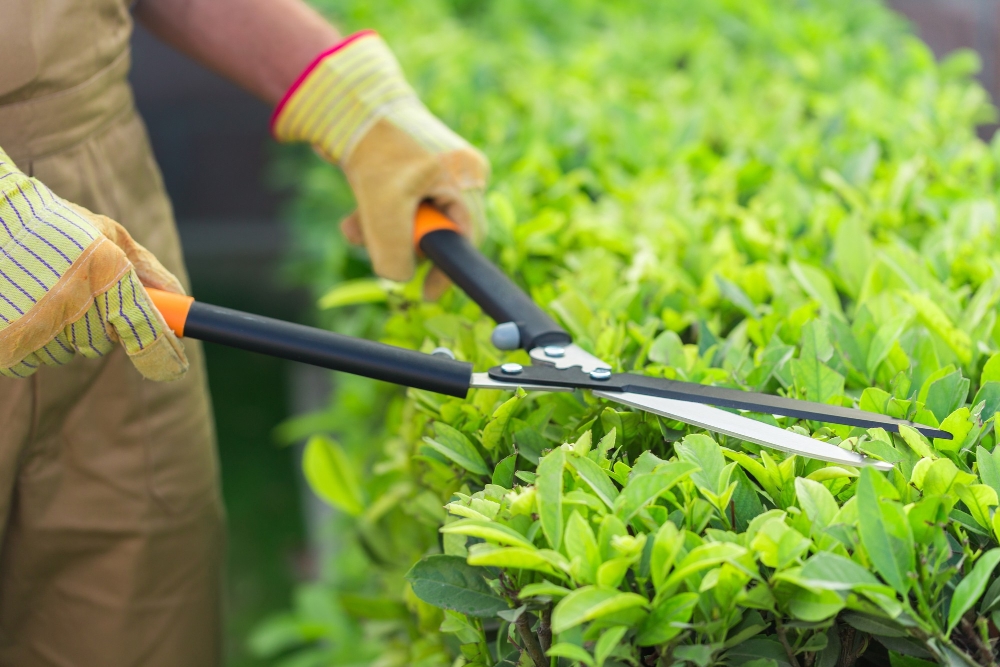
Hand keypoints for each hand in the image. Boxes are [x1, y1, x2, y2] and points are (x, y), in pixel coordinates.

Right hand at [0, 149, 187, 380]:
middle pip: (102, 344)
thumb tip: (180, 300)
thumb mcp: (107, 235)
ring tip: (40, 294)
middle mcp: (73, 303)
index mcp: (105, 273)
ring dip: (59, 334)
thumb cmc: (53, 224)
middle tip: (76, 295)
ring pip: (65, 354)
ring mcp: (35, 325)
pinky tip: (19, 309)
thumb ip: (147, 270)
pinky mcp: (4, 343)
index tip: (174, 366)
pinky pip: (29, 362)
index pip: (145, 330)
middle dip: (96, 326)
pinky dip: (28, 344)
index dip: (163, 354)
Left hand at [271, 31, 488, 296]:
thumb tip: (400, 278)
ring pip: (413, 221)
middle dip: (401, 244)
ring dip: (381, 233)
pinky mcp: (411, 168)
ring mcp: (436, 169)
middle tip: (373, 244)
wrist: (347, 100)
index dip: (447, 270)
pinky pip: (400, 206)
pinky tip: (353, 215)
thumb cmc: (374, 148)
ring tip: (354, 226)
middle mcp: (459, 173)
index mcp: (467, 178)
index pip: (468, 237)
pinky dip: (377, 216)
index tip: (428, 293)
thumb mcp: (384, 211)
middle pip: (438, 232)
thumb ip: (395, 255)